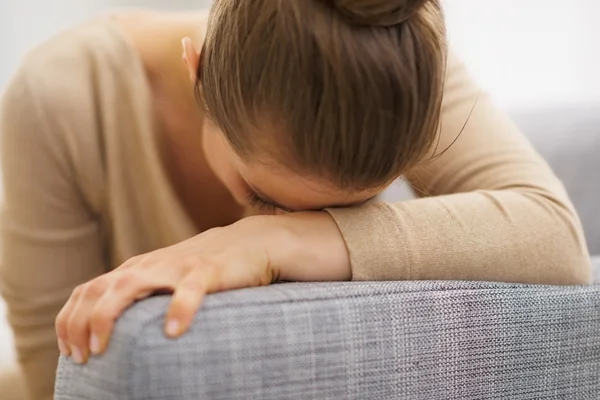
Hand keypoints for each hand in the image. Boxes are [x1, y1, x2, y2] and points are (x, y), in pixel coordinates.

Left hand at [55, 212, 349, 363]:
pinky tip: (173, 332)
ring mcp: (177, 266)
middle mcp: (149, 266)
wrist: (251, 242)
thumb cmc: (205, 270)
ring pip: (130, 285)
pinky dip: (178, 309)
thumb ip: (141, 298)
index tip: (70, 353)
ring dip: (110, 317)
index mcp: (136, 270)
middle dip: (81, 324)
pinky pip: (190, 288)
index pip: (87, 291)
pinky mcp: (208, 270)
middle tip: (82, 357)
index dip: (70, 321)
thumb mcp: (166, 283)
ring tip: (103, 349)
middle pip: (99, 290)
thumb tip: (114, 332)